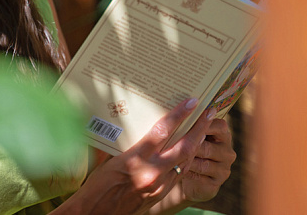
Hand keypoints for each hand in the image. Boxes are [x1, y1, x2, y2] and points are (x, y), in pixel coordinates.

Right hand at [58, 99, 212, 214]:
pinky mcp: (160, 194)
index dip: (179, 115)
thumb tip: (130, 124)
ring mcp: (159, 185)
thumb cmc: (97, 186)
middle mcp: (151, 171)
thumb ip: (124, 143)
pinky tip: (190, 152)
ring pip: (186, 161)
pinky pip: (179, 174)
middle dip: (199, 128)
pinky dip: (187, 160)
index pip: (162, 131)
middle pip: (184, 146)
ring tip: (204, 129)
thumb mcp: (109, 160)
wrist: (97, 213)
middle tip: (209, 112)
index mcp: (135, 158)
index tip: (192, 102)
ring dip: (197, 144)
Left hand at [176, 118, 235, 202]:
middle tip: (171, 143)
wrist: (192, 178)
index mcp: (223, 134)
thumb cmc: (188, 150)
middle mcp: (227, 151)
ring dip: (185, 161)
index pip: (219, 125)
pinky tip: (176, 170)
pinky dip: (187, 172)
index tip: (185, 118)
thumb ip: (189, 126)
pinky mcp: (217, 182)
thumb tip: (173, 112)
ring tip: (170, 157)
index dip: (202, 122)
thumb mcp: (190, 136)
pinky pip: (200, 177)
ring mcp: (224, 168)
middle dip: (188, 145)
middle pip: (207, 146)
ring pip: (202, 163)